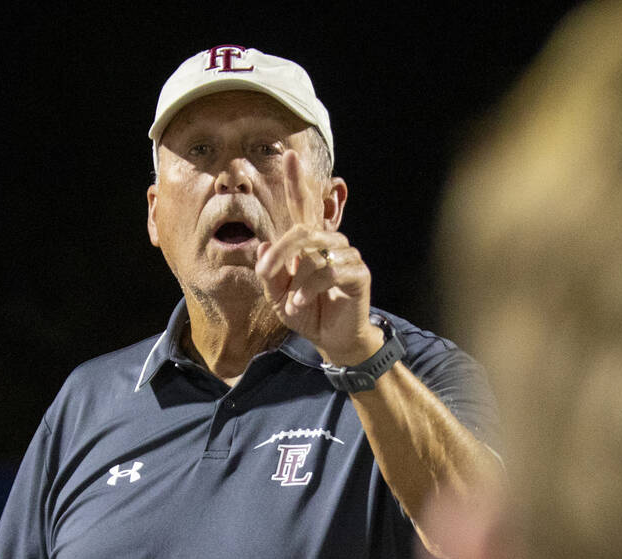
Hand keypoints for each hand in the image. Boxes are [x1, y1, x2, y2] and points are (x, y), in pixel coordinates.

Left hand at [255, 150, 382, 365]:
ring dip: (297, 283)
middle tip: (266, 275)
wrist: (331, 339)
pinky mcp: (357, 272)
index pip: (304, 207)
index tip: (289, 155)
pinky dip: (309, 290)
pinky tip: (302, 304)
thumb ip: (269, 274)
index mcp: (310, 243)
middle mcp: (330, 241)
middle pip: (301, 230)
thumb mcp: (278, 296)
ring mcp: (347, 254)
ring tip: (293, 303)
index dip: (296, 182)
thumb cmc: (306, 313)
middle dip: (280, 253)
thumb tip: (264, 245)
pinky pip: (328, 272)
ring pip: (313, 255)